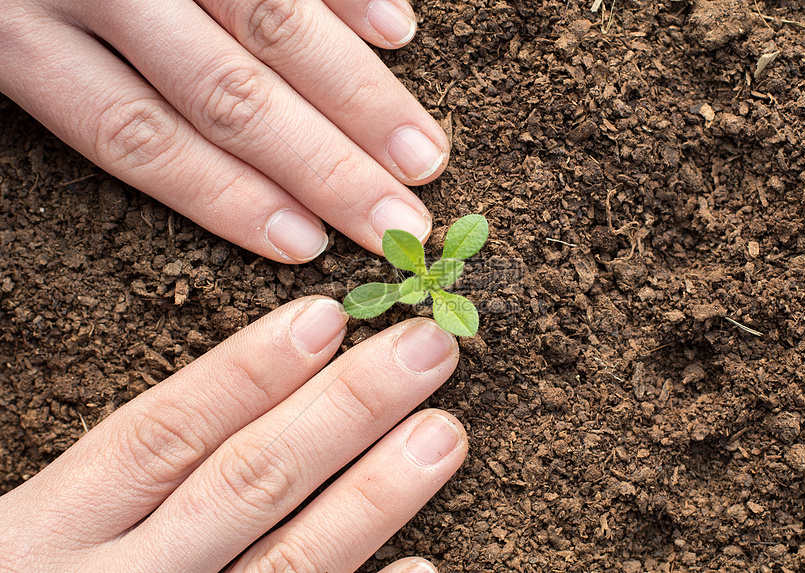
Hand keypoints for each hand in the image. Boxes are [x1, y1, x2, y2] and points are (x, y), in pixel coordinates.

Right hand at [0, 297, 465, 571]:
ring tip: (443, 435)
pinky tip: (423, 568)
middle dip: (345, 410)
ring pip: (287, 563)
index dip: (247, 374)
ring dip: (374, 498)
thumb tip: (252, 401)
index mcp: (51, 533)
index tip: (328, 317)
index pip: (162, 436)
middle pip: (245, 484)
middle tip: (425, 350)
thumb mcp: (36, 532)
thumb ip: (117, 482)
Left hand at [1, 0, 448, 261]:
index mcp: (14, 34)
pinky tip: (397, 31)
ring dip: (357, 93)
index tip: (306, 246)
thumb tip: (203, 160)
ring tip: (422, 153)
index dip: (226, 198)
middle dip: (323, 166)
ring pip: (268, 22)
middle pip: (225, 94)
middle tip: (399, 224)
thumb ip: (72, 82)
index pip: (138, 136)